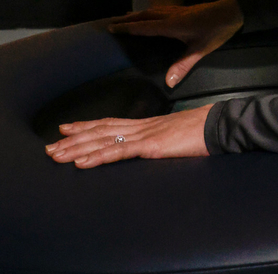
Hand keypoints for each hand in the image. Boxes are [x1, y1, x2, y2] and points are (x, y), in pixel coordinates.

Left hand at [45, 105, 212, 167]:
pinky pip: (120, 152)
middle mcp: (143, 126)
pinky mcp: (152, 146)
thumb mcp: (178, 134)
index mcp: (149, 124)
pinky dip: (98, 156)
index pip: (112, 122)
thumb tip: (155, 144)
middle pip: (102, 130)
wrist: (220, 125)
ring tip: (56, 155)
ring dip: (77, 148)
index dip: (88, 125)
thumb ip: (163, 138)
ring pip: (104, 139)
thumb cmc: (204, 130)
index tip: (66, 128)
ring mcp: (146, 134)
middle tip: (50, 147)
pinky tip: (83, 162)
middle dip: (74, 139)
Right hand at [108, 0, 243, 87]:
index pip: (144, 26)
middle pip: (145, 15)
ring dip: (139, 13)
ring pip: (153, 10)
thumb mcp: (201, 49)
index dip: (128, 27)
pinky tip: (154, 14)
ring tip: (127, 17)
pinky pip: (162, 9)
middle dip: (128, 19)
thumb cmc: (217, 30)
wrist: (234, 11)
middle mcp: (172, 15)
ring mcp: (179, 10)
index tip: (112, 28)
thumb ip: (183, 65)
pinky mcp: (185, 9)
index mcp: (172, 25)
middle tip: (113, 23)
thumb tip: (168, 83)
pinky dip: (151, 12)